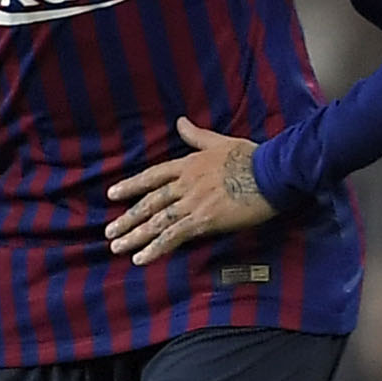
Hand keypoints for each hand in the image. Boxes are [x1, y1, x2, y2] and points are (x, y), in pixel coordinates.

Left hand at [104, 118, 275, 264]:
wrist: (272, 171)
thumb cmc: (252, 157)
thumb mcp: (220, 141)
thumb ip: (197, 135)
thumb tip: (181, 121)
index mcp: (188, 165)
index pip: (152, 177)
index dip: (131, 186)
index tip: (113, 194)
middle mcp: (185, 184)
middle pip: (149, 202)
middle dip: (128, 218)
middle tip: (109, 231)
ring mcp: (192, 202)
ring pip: (156, 221)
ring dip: (135, 236)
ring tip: (117, 247)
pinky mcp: (204, 220)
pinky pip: (173, 236)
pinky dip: (155, 248)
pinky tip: (141, 259)